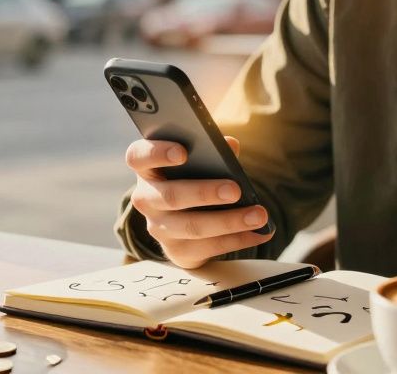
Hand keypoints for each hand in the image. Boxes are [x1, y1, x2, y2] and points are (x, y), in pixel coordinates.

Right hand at [125, 136, 272, 267]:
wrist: (183, 221)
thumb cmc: (191, 179)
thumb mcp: (197, 162)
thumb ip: (212, 151)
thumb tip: (231, 145)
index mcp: (147, 169)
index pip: (138, 157)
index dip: (157, 153)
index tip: (183, 152)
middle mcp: (146, 199)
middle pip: (171, 196)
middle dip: (205, 193)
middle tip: (235, 189)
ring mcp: (159, 228)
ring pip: (193, 226)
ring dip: (229, 221)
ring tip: (258, 214)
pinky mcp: (177, 251)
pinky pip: (208, 248)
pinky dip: (237, 240)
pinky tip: (258, 233)